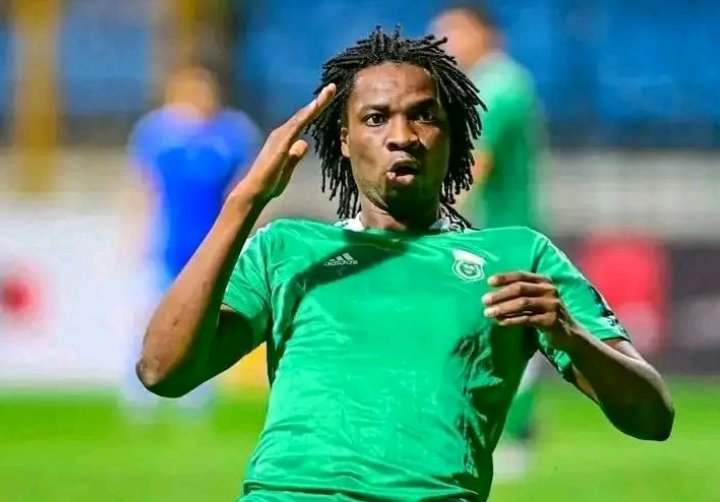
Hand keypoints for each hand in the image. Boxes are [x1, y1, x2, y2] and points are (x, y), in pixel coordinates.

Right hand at [234, 83, 335, 201]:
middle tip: (333, 87)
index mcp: (285, 139)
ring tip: (330, 91)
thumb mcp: (288, 167)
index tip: (329, 97)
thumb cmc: (269, 182)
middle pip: (304, 114)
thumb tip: (304, 143)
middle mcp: (282, 133)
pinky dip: (307, 114)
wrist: (255, 190)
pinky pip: (296, 125)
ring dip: (316, 103)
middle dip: (319, 101)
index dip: (316, 109)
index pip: (304, 121)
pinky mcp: (281, 142)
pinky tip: (316, 106)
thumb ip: (296, 155)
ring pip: (302, 116)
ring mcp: (280, 136)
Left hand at [482, 272, 577, 350]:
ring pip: (522, 303)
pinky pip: (527, 319)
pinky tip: (501, 322)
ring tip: (488, 313)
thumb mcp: (536, 299)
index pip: (521, 275)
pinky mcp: (552, 320)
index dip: (504, 277)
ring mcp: (552, 305)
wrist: (569, 333)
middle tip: (484, 300)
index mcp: (544, 281)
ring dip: (503, 308)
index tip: (489, 282)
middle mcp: (549, 290)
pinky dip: (512, 320)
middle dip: (500, 294)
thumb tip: (492, 293)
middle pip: (520, 289)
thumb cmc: (545, 313)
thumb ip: (521, 293)